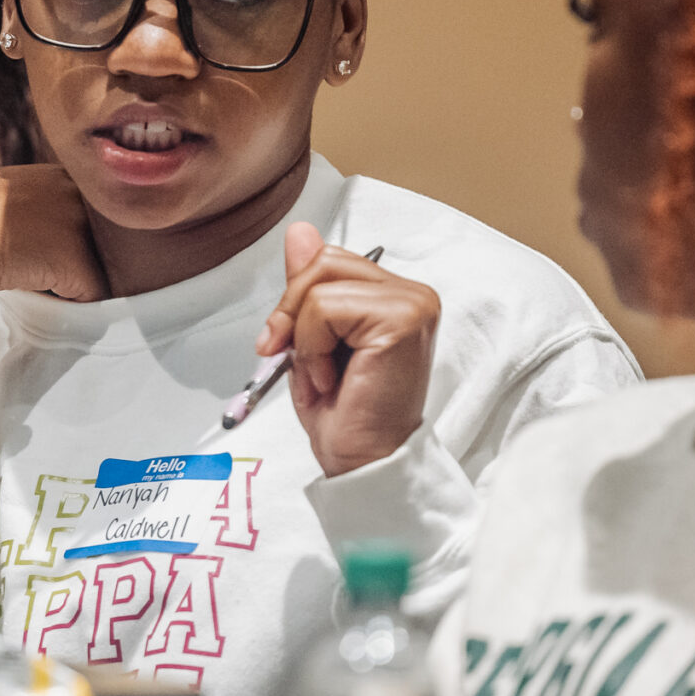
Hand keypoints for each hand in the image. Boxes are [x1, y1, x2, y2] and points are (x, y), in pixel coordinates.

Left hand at [259, 223, 439, 477]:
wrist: (362, 463)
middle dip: (291, 312)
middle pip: (322, 262)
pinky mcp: (403, 319)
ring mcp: (413, 304)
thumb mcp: (312, 340)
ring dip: (304, 337)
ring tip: (324, 374)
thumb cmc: (344, 414)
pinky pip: (325, 307)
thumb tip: (300, 232)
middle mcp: (412, 294)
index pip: (328, 260)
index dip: (295, 300)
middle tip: (290, 357)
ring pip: (320, 284)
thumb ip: (309, 286)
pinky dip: (312, 348)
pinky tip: (332, 379)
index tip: (281, 344)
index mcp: (394, 296)